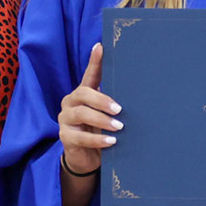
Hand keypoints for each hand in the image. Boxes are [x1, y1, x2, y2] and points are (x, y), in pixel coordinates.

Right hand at [58, 43, 121, 176]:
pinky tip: (111, 141)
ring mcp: (65, 120)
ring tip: (119, 127)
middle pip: (83, 94)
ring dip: (102, 120)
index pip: (89, 74)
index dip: (94, 61)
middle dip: (102, 100)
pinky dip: (97, 140)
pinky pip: (79, 137)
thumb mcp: (108, 116)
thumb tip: (141, 90)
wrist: (87, 159)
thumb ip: (116, 104)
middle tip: (119, 109)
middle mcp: (71, 103)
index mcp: (83, 94)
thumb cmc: (100, 132)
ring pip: (81, 114)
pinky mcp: (65, 138)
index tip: (101, 47)